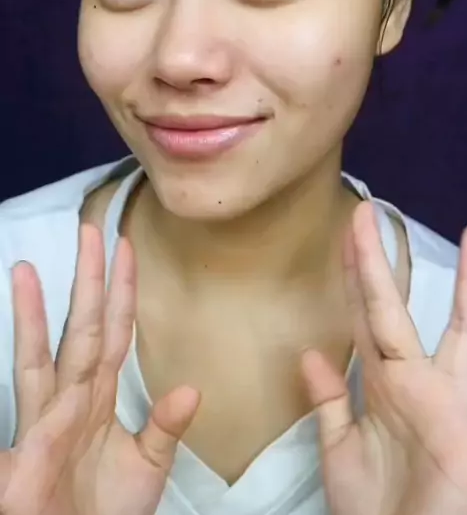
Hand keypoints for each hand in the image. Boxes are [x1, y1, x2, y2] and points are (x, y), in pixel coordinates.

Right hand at [0, 223, 200, 514]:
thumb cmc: (107, 512)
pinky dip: (34, 391)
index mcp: (98, 399)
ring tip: (26, 270)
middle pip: (80, 329)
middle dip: (87, 281)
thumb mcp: (147, 466)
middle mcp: (70, 401)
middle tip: (90, 230)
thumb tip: (192, 389)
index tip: (127, 247)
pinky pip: (31, 420)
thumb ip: (164, 428)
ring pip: (38, 358)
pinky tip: (29, 364)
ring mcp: (44, 426)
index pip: (114, 332)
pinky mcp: (24, 459)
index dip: (122, 291)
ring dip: (33, 314)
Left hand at [302, 202, 466, 514]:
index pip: (364, 318)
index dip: (355, 278)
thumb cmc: (375, 508)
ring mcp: (443, 393)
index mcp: (381, 385)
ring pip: (450, 323)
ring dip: (462, 279)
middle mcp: (412, 378)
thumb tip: (311, 355)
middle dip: (379, 260)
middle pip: (393, 307)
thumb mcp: (340, 451)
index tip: (346, 238)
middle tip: (365, 211)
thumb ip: (328, 404)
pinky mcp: (462, 413)